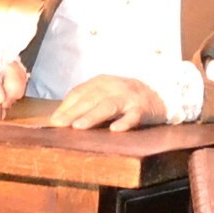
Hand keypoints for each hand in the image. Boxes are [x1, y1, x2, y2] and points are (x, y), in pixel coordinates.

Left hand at [52, 74, 167, 131]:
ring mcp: (129, 97)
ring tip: (78, 126)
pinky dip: (125, 122)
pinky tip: (115, 130)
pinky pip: (134, 116)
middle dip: (73, 112)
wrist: (160, 93)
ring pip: (108, 106)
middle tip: (59, 124)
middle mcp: (114, 87)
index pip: (80, 92)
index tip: (53, 120)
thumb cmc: (126, 97)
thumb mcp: (106, 93)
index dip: (66, 106)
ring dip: (93, 116)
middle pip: (90, 99)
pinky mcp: (143, 108)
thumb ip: (87, 102)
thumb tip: (60, 118)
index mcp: (101, 82)